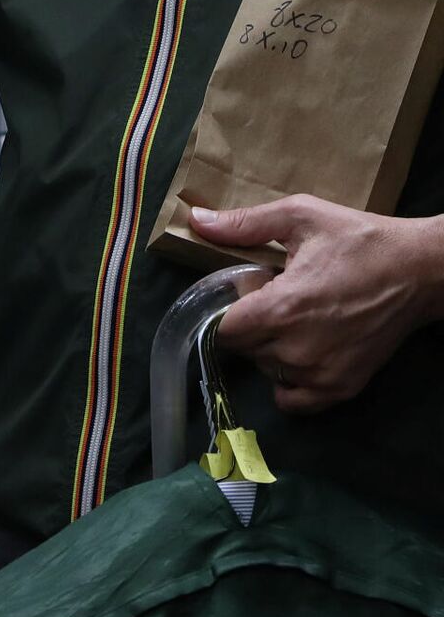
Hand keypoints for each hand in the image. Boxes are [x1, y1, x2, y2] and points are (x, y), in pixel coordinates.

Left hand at [190, 197, 443, 413]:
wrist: (422, 270)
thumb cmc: (360, 240)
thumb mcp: (300, 217)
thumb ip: (244, 224)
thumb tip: (196, 220)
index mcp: (281, 309)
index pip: (222, 330)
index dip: (226, 310)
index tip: (246, 292)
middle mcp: (297, 350)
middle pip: (243, 349)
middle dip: (250, 325)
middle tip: (277, 298)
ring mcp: (321, 374)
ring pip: (267, 370)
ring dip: (270, 349)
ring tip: (297, 319)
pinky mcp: (343, 388)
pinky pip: (294, 399)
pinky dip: (289, 381)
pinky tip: (301, 351)